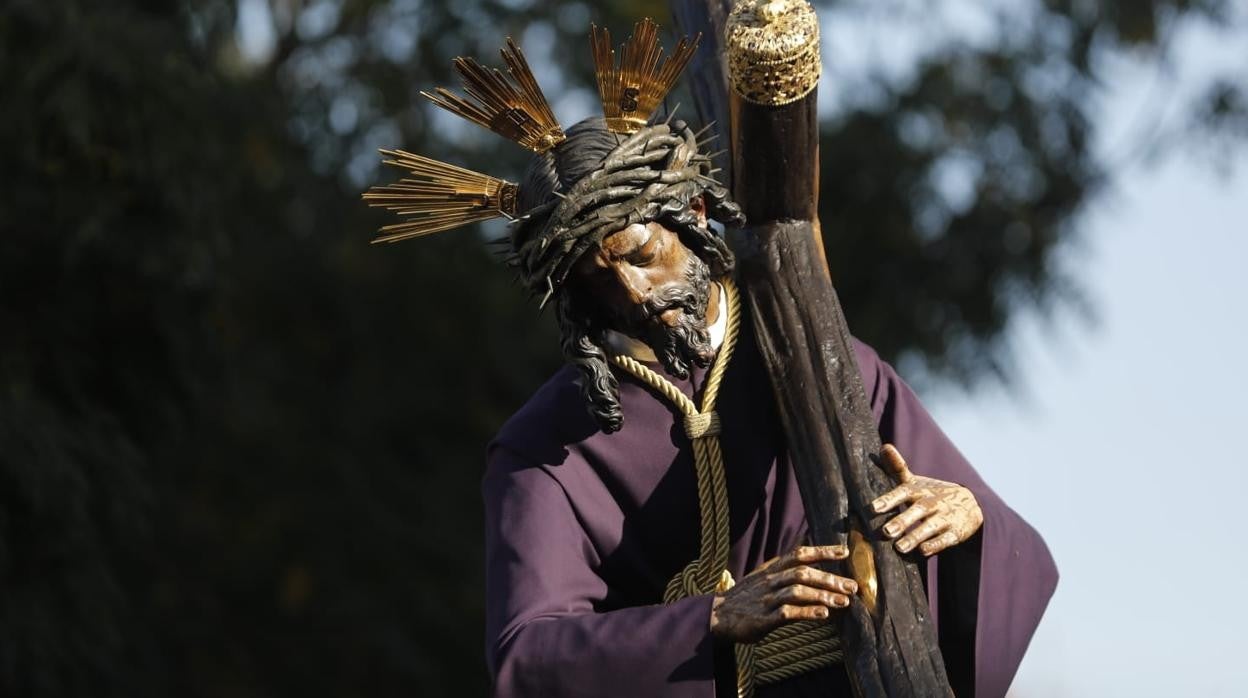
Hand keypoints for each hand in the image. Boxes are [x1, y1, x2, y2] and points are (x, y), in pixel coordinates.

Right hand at [709, 545, 856, 642]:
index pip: (799, 554)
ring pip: (797, 591)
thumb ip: (785, 571)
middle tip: (852, 586)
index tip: (844, 552)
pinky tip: (823, 615)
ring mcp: (766, 599)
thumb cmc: (746, 598)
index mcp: (772, 568)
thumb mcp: (763, 577)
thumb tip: (811, 561)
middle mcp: (770, 580)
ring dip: (823, 595)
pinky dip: (807, 612)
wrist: (717, 615)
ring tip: (843, 602)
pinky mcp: (762, 619)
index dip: (822, 551)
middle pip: (803, 573)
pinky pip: (787, 613)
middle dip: (830, 578)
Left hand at [870, 444, 982, 556]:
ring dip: (915, 536)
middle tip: (886, 532)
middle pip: (918, 510)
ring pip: (931, 527)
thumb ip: (897, 468)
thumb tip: (884, 447)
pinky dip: (936, 545)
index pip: (904, 492)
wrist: (972, 504)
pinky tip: (923, 551)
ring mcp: (946, 518)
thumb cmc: (933, 494)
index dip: (889, 499)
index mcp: (920, 490)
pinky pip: (946, 540)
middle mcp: (933, 503)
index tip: (873, 508)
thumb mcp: (916, 481)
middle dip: (902, 521)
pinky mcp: (956, 533)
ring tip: (900, 547)